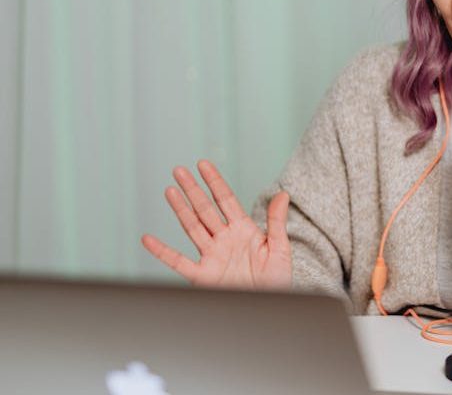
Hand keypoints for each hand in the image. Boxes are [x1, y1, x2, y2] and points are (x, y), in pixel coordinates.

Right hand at [141, 160, 291, 289]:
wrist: (269, 306)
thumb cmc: (277, 281)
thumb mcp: (280, 249)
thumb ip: (277, 222)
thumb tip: (283, 194)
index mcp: (243, 230)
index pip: (226, 200)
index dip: (214, 182)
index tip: (203, 164)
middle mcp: (224, 240)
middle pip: (204, 209)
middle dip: (192, 189)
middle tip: (178, 170)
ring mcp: (212, 256)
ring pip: (192, 227)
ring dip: (180, 209)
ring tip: (170, 190)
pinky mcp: (203, 276)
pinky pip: (179, 262)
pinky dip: (162, 252)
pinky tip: (148, 239)